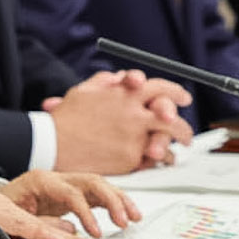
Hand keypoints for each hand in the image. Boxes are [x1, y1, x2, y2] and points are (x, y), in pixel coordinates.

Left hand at [0, 169, 140, 238]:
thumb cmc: (1, 207)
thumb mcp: (14, 218)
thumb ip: (43, 224)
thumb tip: (71, 232)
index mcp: (40, 181)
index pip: (71, 193)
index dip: (86, 213)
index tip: (96, 233)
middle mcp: (56, 178)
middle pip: (92, 182)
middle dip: (112, 201)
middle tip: (124, 222)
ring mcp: (66, 184)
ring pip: (99, 185)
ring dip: (119, 201)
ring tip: (133, 218)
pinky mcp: (72, 192)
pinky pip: (97, 194)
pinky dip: (113, 204)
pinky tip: (125, 215)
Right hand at [40, 70, 191, 172]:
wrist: (53, 143)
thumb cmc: (65, 118)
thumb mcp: (84, 91)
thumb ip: (105, 82)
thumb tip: (120, 78)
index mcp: (125, 95)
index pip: (160, 88)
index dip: (175, 93)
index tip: (183, 98)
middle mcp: (134, 114)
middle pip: (171, 116)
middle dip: (182, 124)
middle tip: (184, 131)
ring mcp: (134, 136)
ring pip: (168, 137)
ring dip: (178, 142)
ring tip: (180, 147)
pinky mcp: (130, 157)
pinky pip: (154, 159)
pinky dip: (160, 159)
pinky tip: (160, 159)